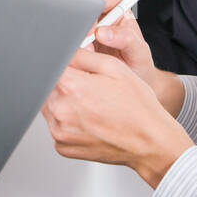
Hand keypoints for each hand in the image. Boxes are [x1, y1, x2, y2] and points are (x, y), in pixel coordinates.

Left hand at [41, 47, 193, 188]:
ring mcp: (60, 131)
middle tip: (89, 88)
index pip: (52, 65)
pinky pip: (57, 126)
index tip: (74, 68)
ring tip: (91, 105)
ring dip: (64, 102)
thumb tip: (65, 50)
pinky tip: (89, 120)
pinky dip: (68, 121)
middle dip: (64, 83)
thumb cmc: (137, 107)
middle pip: (48, 86)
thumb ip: (82, 55)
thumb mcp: (114, 67)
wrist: (148, 141)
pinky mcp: (62, 146)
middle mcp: (61, 110)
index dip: (64, 64)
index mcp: (71, 87)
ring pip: (51, 106)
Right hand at [75, 0, 182, 115]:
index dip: (87, 11)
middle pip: (74, 10)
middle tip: (87, 48)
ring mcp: (86, 32)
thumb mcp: (139, 52)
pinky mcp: (77, 47)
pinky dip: (70, 54)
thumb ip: (126, 38)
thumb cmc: (140, 66)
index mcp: (116, 9)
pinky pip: (65, 45)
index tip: (92, 32)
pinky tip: (83, 63)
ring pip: (67, 29)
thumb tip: (103, 31)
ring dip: (73, 44)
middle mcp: (99, 18)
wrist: (132, 87)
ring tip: (90, 57)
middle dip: (77, 29)